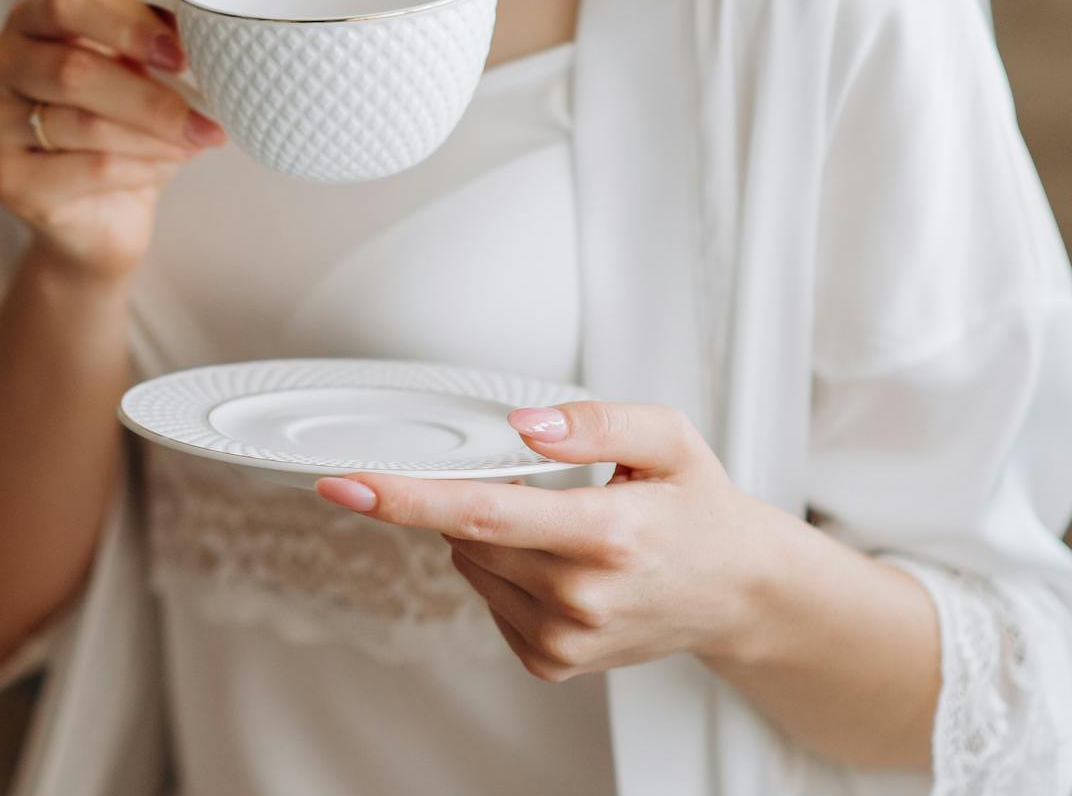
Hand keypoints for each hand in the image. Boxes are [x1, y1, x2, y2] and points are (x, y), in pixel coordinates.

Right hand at [0, 0, 224, 281]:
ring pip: (85, 125)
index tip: (181, 54)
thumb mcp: (138, 71)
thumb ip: (153, 39)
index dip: (128, 24)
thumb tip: (196, 23)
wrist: (100, 212)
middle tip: (207, 116)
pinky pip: (89, 169)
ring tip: (196, 141)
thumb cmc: (119, 126)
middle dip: (151, 96)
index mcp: (27, 21)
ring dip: (155, 135)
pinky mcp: (8, 181)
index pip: (68, 3)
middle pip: (73, 70)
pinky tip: (164, 167)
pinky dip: (140, 168)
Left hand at [314, 401, 787, 680]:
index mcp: (610, 534)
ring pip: (471, 564)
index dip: (406, 496)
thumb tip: (524, 426)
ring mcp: (566, 638)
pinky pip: (489, 601)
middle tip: (532, 481)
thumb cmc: (698, 508)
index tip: (347, 483)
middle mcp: (583, 595)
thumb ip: (595, 422)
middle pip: (466, 534)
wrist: (737, 590)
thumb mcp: (667, 438)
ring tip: (562, 525)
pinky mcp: (554, 661)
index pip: (483, 512)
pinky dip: (504, 572)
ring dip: (489, 535)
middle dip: (471, 496)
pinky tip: (557, 563)